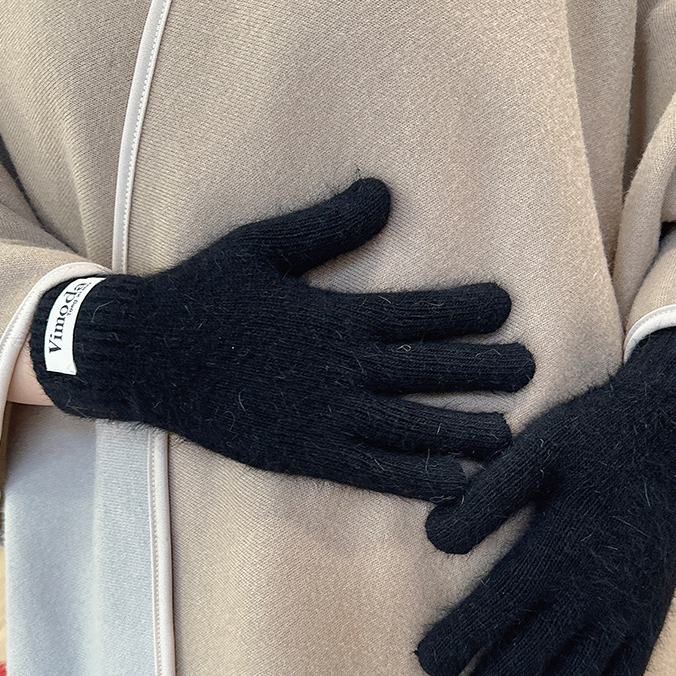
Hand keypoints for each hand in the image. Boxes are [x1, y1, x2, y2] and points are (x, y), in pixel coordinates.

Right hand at [29, 179, 534, 500]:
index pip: (413, 311)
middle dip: (480, 369)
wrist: (144, 355)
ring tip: (510, 436)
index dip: (463, 308)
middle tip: (531, 369)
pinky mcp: (302, 453)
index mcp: (332, 316)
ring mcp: (322, 416)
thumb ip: (327, 225)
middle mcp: (337, 368)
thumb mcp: (261, 245)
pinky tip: (453, 483)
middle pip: (423, 370)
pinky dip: (413, 479)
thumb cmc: (204, 295)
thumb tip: (385, 192)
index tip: (506, 306)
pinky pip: (369, 471)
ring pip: (407, 426)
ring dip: (461, 429)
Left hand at [417, 327, 675, 675]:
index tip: (427, 664)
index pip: (492, 612)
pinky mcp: (653, 606)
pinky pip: (633, 669)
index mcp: (551, 551)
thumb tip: (435, 537)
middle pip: (531, 655)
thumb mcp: (533, 451)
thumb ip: (484, 500)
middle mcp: (589, 589)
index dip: (457, 642)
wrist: (674, 429)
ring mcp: (626, 604)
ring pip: (581, 673)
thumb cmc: (595, 436)